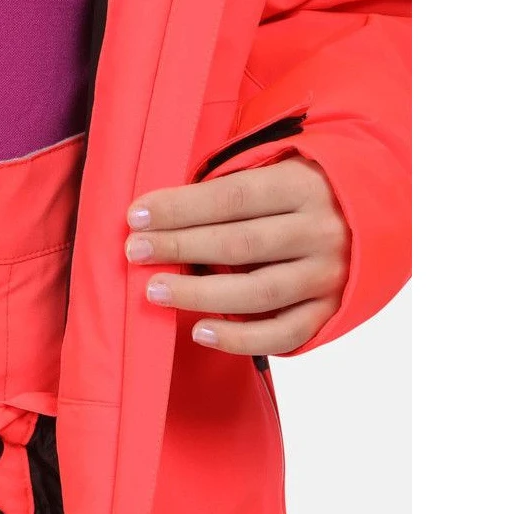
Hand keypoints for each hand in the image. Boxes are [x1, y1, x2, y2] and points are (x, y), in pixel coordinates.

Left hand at [124, 155, 349, 354]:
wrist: (378, 215)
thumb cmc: (301, 197)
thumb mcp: (276, 176)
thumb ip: (228, 194)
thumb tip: (157, 216)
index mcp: (304, 186)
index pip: (231, 197)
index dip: (180, 208)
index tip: (136, 216)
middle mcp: (321, 230)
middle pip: (239, 244)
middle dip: (180, 247)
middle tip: (136, 252)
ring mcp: (328, 275)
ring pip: (257, 292)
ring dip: (198, 293)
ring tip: (154, 291)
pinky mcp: (329, 312)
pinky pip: (282, 334)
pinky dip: (238, 338)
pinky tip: (200, 331)